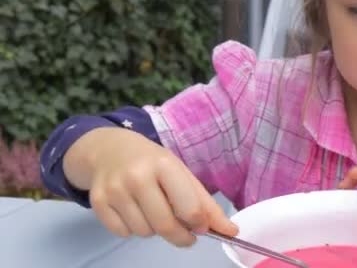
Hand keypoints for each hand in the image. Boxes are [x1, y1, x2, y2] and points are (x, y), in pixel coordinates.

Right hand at [64, 128, 237, 246]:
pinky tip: (134, 211)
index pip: (188, 208)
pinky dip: (133, 229)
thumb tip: (229, 231)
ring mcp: (114, 190)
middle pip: (165, 225)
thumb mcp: (181, 173)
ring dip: (155, 230)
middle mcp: (137, 177)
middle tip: (186, 235)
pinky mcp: (97, 203)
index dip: (199, 224)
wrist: (108, 149)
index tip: (201, 227)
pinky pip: (123, 233)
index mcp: (164, 165)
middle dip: (180, 237)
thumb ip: (205, 203)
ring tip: (154, 211)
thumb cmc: (152, 162)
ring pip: (144, 232)